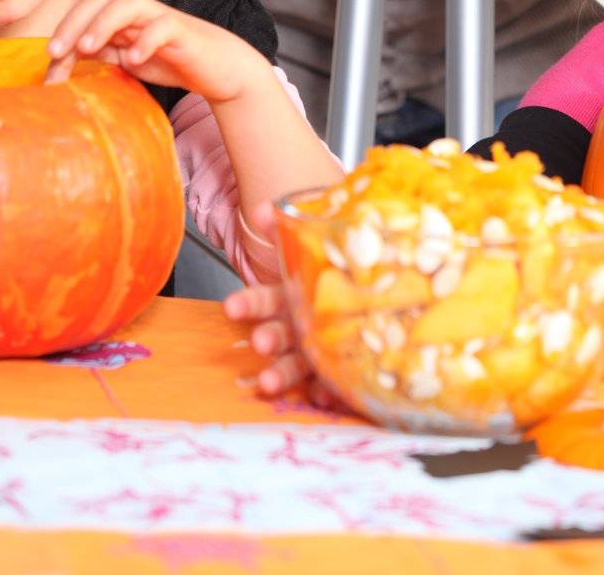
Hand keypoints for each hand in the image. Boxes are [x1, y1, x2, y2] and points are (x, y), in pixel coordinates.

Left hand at [46, 0, 259, 102]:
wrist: (219, 68)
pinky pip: (163, 25)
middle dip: (75, 21)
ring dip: (103, 22)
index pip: (87, 9)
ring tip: (86, 48)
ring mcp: (161, 18)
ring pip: (130, 3)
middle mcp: (139, 12)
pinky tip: (133, 59)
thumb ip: (101, 53)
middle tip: (56, 51)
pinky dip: (146, 39)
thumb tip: (61, 60)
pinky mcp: (183, 31)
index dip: (65, 28)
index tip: (49, 59)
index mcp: (122, 17)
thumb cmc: (171, 60)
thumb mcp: (127, 59)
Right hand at [224, 202, 337, 405]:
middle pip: (277, 334)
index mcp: (290, 297)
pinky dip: (324, 391)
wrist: (373, 285)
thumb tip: (262, 209)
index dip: (247, 303)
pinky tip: (323, 394)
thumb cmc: (335, 267)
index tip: (230, 307)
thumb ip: (285, 229)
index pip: (262, 300)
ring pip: (296, 364)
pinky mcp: (337, 371)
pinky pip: (330, 384)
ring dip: (281, 373)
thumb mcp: (314, 243)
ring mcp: (316, 350)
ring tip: (269, 382)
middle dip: (267, 338)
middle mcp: (299, 326)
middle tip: (260, 341)